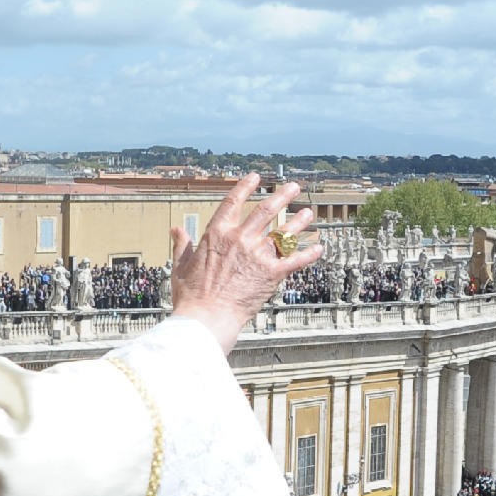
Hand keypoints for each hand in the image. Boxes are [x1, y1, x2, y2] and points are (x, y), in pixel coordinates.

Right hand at [170, 175, 321, 354]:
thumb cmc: (191, 297)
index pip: (233, 202)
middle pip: (266, 210)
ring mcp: (258, 255)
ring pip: (284, 232)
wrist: (206, 318)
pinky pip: (295, 260)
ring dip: (298, 221)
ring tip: (308, 213)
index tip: (255, 178)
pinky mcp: (272, 273)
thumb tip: (177, 230)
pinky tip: (318, 248)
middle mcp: (240, 239)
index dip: (245, 186)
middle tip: (293, 187)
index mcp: (217, 234)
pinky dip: (309, 254)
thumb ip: (182, 246)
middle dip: (282, 196)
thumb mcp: (181, 266)